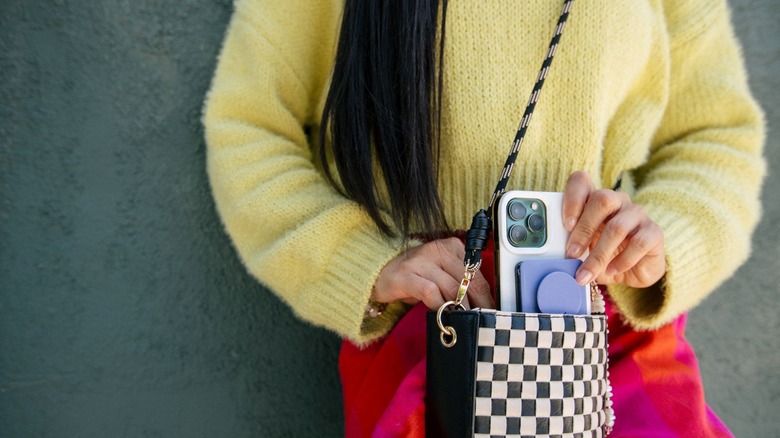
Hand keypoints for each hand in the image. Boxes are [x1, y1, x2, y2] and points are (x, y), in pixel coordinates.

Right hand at [372, 237, 493, 309]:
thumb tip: (483, 302)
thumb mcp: (441, 272)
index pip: (476, 272)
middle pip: (467, 280)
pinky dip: (438, 305)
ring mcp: (420, 261)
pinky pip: (430, 292)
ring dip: (459, 308)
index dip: (486, 294)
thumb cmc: (415, 275)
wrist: (381, 273)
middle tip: (480, 320)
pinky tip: (440, 313)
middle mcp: (437, 250)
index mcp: (451, 246)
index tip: (490, 310)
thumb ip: (459, 280)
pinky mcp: (406, 275)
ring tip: (462, 319)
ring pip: (451, 287)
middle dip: (477, 304)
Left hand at [563, 171, 665, 287]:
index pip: (581, 181)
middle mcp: (618, 201)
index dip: (572, 198)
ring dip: (599, 254)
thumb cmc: (605, 255)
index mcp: (596, 200)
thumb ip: (572, 245)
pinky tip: (612, 270)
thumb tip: (556, 258)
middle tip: (572, 254)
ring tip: (587, 273)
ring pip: (617, 227)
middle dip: (584, 229)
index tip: (565, 225)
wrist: (635, 271)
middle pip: (602, 200)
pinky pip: (639, 243)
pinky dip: (622, 260)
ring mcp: (638, 214)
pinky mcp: (654, 232)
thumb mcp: (584, 249)